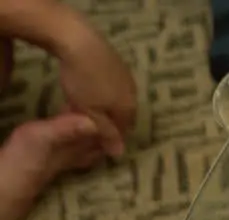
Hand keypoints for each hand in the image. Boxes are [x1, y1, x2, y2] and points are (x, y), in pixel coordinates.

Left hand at [56, 20, 135, 157]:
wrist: (79, 40)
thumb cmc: (82, 81)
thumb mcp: (90, 112)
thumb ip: (105, 132)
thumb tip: (120, 154)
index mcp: (129, 109)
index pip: (123, 132)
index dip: (107, 138)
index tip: (90, 139)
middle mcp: (134, 94)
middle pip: (122, 115)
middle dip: (107, 121)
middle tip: (85, 121)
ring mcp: (127, 77)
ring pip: (118, 99)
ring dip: (105, 105)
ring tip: (84, 103)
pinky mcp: (118, 62)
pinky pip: (113, 84)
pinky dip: (103, 89)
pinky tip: (88, 85)